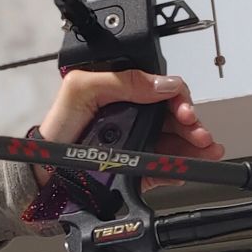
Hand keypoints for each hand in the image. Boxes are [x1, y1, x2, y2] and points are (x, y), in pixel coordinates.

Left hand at [36, 70, 224, 189]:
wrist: (45, 171)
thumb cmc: (58, 127)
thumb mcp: (82, 89)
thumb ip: (121, 80)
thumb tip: (161, 83)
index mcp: (125, 92)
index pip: (162, 89)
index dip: (178, 99)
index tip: (184, 111)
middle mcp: (135, 115)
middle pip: (175, 117)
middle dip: (193, 124)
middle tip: (200, 134)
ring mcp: (140, 142)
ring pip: (176, 142)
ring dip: (195, 146)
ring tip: (206, 151)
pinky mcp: (140, 168)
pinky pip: (165, 168)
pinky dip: (177, 169)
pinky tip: (183, 168)